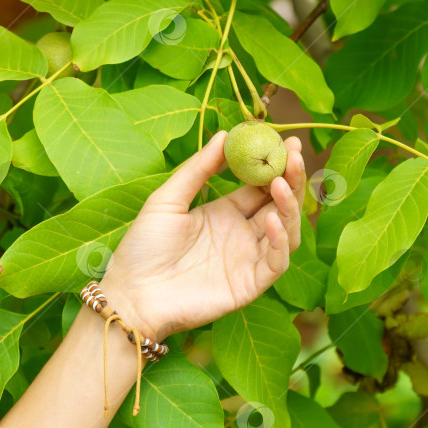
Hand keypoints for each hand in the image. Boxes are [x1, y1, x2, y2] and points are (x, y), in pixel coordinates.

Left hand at [99, 130, 304, 341]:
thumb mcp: (166, 200)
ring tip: (282, 183)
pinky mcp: (249, 285)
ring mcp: (247, 260)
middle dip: (291, 179)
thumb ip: (198, 169)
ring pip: (285, 232)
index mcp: (224, 213)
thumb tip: (225, 133)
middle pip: (279, 205)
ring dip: (289, 207)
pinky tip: (272, 219)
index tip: (286, 141)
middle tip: (295, 155)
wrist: (132, 294)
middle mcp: (241, 235)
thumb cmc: (142, 247)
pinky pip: (275, 262)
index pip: (260, 186)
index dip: (275, 165)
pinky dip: (279, 241)